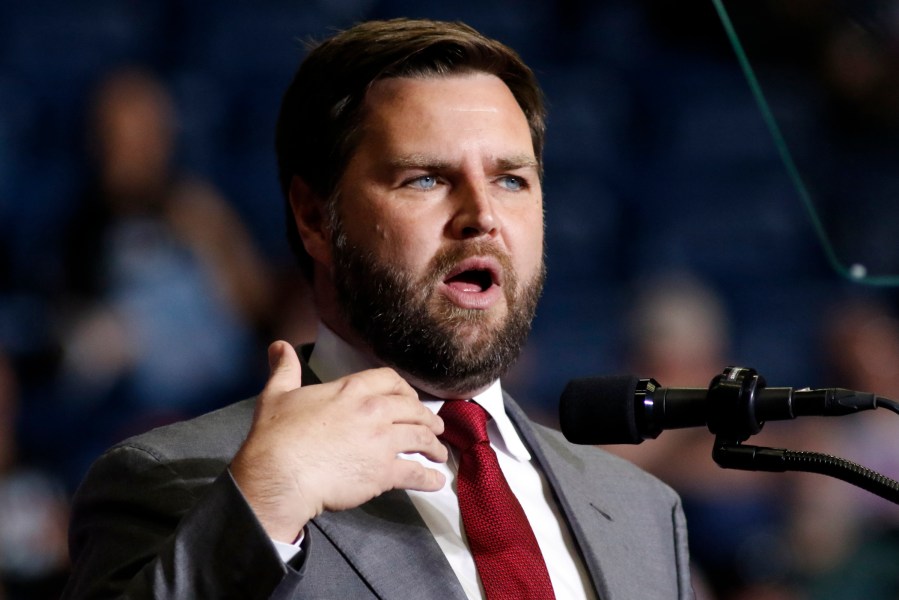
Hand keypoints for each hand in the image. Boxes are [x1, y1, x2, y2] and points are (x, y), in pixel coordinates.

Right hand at [230, 341, 446, 541]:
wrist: (280, 474)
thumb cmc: (276, 436)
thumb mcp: (277, 394)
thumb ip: (285, 369)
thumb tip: (279, 346)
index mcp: (351, 391)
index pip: (390, 380)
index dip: (405, 390)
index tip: (410, 399)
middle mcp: (374, 411)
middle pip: (413, 409)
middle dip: (428, 418)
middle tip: (435, 427)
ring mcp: (382, 442)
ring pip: (420, 438)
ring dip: (434, 446)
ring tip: (440, 454)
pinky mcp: (384, 472)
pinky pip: (415, 473)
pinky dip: (428, 478)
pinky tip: (435, 482)